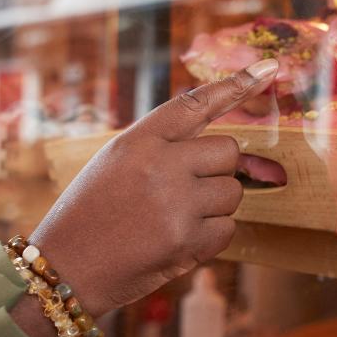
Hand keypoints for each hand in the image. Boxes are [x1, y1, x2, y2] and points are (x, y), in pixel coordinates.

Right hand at [29, 59, 278, 317]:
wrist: (66, 268)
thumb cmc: (91, 213)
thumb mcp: (115, 162)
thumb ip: (162, 146)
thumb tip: (226, 147)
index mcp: (138, 140)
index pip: (195, 104)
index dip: (235, 85)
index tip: (269, 67)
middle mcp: (160, 165)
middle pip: (228, 152)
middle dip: (217, 171)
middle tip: (186, 189)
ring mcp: (176, 203)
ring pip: (233, 192)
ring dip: (214, 205)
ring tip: (174, 217)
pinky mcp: (187, 241)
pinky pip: (228, 229)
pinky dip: (211, 236)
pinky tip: (178, 240)